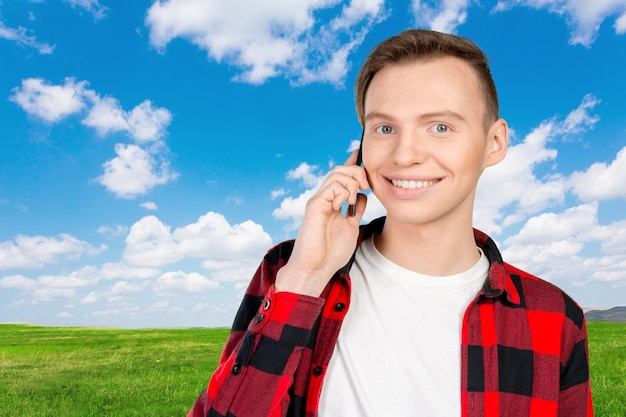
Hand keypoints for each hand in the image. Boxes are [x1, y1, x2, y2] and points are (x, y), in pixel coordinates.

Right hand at [275, 150, 368, 296]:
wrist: (316, 268)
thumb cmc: (331, 252)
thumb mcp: (351, 227)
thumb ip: (356, 211)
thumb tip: (364, 196)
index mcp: (333, 202)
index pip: (342, 177)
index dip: (352, 164)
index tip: (360, 155)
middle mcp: (325, 198)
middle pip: (340, 170)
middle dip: (357, 172)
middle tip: (366, 185)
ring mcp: (319, 200)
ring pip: (336, 174)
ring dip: (351, 182)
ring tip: (354, 198)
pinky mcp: (314, 205)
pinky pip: (331, 187)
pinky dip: (342, 191)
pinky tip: (344, 204)